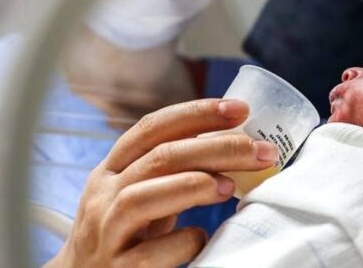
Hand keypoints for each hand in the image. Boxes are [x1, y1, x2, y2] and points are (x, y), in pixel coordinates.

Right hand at [45, 99, 277, 267]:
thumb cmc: (123, 234)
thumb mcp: (138, 193)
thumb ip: (171, 171)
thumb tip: (235, 145)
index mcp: (112, 169)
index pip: (153, 128)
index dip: (197, 114)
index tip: (240, 109)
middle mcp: (103, 196)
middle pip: (158, 158)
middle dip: (215, 148)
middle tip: (259, 151)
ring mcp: (105, 234)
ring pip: (142, 198)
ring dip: (192, 185)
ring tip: (231, 187)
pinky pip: (149, 254)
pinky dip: (181, 241)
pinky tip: (201, 237)